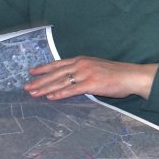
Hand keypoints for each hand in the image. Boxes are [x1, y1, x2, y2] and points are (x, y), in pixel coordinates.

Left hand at [25, 56, 157, 100]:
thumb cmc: (117, 74)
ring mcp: (85, 74)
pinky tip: (50, 97)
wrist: (132, 76)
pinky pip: (72, 90)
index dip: (44, 68)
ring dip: (45, 88)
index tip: (31, 72)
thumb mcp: (97, 67)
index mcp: (82, 60)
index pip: (58, 64)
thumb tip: (73, 79)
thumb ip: (83, 72)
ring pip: (60, 82)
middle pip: (55, 73)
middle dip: (39, 81)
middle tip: (26, 86)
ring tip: (33, 93)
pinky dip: (60, 94)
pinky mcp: (91, 84)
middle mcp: (81, 65)